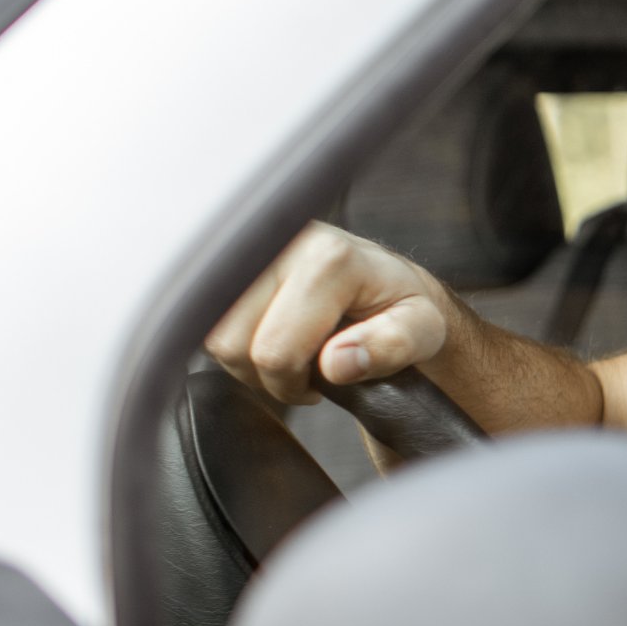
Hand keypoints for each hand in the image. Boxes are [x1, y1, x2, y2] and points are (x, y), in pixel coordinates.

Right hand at [204, 222, 449, 404]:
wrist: (383, 280)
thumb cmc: (401, 307)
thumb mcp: (422, 330)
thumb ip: (392, 346)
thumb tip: (337, 362)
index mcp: (328, 259)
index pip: (275, 350)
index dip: (294, 384)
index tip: (327, 377)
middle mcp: (280, 242)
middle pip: (232, 343)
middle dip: (267, 375)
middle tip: (307, 370)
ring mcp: (248, 245)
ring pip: (212, 335)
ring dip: (248, 359)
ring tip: (291, 351)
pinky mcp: (228, 255)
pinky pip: (204, 320)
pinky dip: (235, 341)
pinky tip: (270, 334)